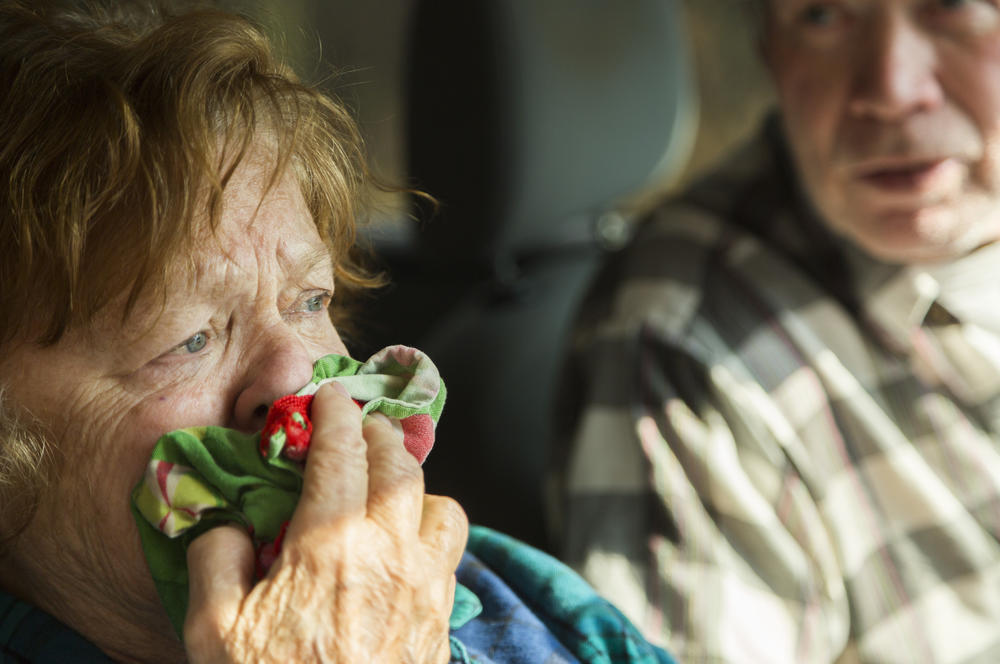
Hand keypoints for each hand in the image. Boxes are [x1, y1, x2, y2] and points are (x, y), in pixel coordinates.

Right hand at [183, 382, 467, 662]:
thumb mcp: (213, 633)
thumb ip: (216, 560)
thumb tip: (229, 526)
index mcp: (330, 545)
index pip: (341, 450)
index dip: (334, 412)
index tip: (328, 395)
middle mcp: (389, 553)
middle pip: (399, 463)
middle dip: (376, 434)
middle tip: (356, 431)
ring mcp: (425, 584)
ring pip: (441, 502)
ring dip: (415, 483)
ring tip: (388, 488)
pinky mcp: (442, 616)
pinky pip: (454, 548)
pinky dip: (436, 527)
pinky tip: (410, 542)